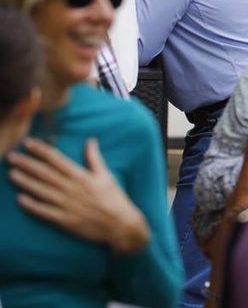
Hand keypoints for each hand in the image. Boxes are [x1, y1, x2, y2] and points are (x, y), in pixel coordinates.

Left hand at [7, 137, 150, 253]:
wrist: (120, 224)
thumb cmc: (114, 199)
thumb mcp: (106, 176)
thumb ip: (94, 158)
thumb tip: (90, 140)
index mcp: (81, 176)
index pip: (57, 159)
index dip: (41, 150)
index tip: (27, 143)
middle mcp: (72, 189)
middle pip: (45, 173)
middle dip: (27, 164)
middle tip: (11, 156)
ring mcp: (67, 205)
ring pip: (42, 190)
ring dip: (25, 182)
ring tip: (11, 173)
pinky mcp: (64, 220)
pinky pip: (45, 212)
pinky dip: (32, 206)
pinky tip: (20, 199)